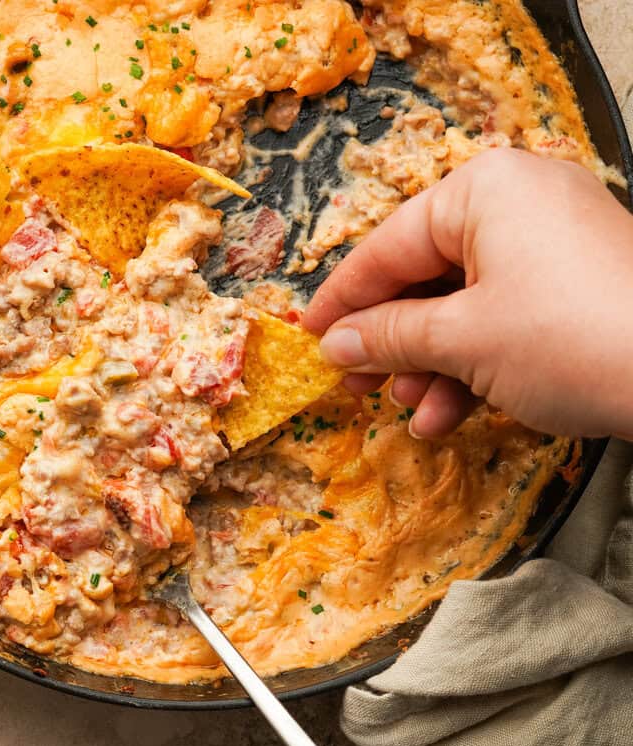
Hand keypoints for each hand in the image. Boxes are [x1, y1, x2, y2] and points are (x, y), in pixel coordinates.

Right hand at [303, 148, 632, 439]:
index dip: (342, 299)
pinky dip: (474, 367)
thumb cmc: (571, 337)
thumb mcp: (460, 340)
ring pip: (463, 306)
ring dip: (430, 366)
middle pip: (425, 277)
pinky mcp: (579, 287)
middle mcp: (518, 203)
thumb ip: (386, 336)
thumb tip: (333, 345)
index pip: (387, 246)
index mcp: (483, 190)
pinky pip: (504, 319)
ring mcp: (553, 245)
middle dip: (392, 343)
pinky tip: (452, 415)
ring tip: (414, 410)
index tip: (307, 336)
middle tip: (357, 385)